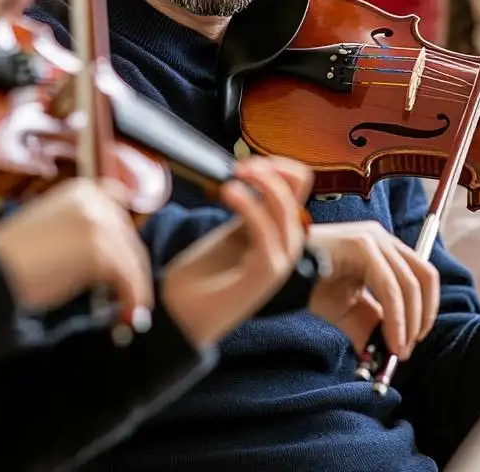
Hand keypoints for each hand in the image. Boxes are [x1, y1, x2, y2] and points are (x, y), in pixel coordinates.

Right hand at [0, 178, 154, 327]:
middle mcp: (94, 200)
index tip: (126, 263)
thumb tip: (109, 255)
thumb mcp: (51, 230)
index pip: (118, 212)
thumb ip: (80, 231)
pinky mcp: (98, 249)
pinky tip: (130, 311)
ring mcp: (98, 223)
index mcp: (81, 190)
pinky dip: (132, 295)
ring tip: (132, 308)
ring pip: (130, 257)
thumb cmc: (11, 261)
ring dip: (134, 285)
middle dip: (129, 266)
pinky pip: (127, 275)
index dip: (123, 240)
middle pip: (126, 236)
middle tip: (131, 293)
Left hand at [159, 156, 313, 349]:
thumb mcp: (229, 234)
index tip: (250, 161)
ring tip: (230, 182)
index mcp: (280, 232)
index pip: (300, 183)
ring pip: (284, 205)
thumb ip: (249, 210)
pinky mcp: (266, 272)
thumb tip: (256, 173)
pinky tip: (228, 193)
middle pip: (298, 186)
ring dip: (260, 183)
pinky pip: (265, 228)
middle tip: (239, 167)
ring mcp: (280, 259)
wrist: (179, 320)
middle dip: (270, 168)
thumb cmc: (200, 279)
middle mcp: (286, 243)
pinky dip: (248, 204)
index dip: (279, 164)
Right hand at [306, 220, 440, 362]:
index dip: (427, 306)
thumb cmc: (312, 285)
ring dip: (408, 322)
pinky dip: (395, 318)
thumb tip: (390, 350)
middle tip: (409, 348)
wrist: (279, 273)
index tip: (418, 336)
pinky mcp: (362, 246)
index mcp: (384, 248)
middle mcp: (383, 238)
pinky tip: (390, 339)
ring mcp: (374, 239)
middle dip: (421, 316)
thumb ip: (371, 322)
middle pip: (423, 276)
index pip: (422, 273)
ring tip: (399, 349)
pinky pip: (388, 287)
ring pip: (408, 284)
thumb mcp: (348, 308)